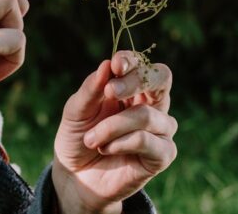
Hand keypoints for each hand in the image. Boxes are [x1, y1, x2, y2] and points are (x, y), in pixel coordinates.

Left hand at [52, 51, 177, 213]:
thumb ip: (91, 89)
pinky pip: (146, 140)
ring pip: (146, 115)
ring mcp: (160, 129)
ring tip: (91, 139)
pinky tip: (106, 149)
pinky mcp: (162, 154)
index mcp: (131, 89)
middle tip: (111, 92)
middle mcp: (151, 105)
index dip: (132, 61)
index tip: (115, 65)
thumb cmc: (78, 137)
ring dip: (112, 126)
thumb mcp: (76, 111)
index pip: (142, 65)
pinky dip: (120, 143)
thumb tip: (107, 64)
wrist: (75, 176)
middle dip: (135, 81)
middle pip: (162, 79)